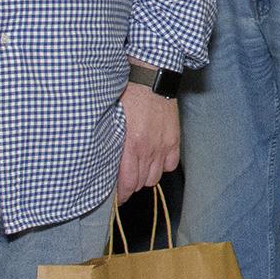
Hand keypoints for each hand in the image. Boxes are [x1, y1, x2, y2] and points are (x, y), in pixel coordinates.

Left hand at [117, 79, 179, 201]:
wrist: (150, 80)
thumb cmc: (127, 96)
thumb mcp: (113, 120)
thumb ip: (113, 142)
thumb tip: (105, 161)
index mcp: (130, 145)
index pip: (128, 183)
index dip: (122, 195)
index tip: (117, 198)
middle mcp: (148, 149)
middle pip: (141, 182)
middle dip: (132, 186)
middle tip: (126, 183)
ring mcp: (163, 146)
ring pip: (155, 177)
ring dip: (146, 177)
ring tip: (140, 171)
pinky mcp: (174, 140)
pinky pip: (170, 165)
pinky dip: (163, 166)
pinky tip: (155, 159)